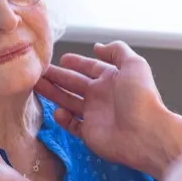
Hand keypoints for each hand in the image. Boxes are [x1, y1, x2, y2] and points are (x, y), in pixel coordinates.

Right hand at [35, 41, 181, 180]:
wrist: (145, 132)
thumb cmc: (140, 96)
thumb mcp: (134, 64)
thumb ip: (116, 50)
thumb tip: (98, 47)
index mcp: (111, 78)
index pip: (89, 68)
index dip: (76, 63)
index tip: (60, 58)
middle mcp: (101, 95)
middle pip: (74, 83)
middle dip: (57, 76)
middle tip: (38, 72)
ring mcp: (95, 115)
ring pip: (69, 101)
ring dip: (53, 93)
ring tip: (37, 86)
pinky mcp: (89, 133)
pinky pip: (72, 125)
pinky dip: (63, 118)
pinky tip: (57, 111)